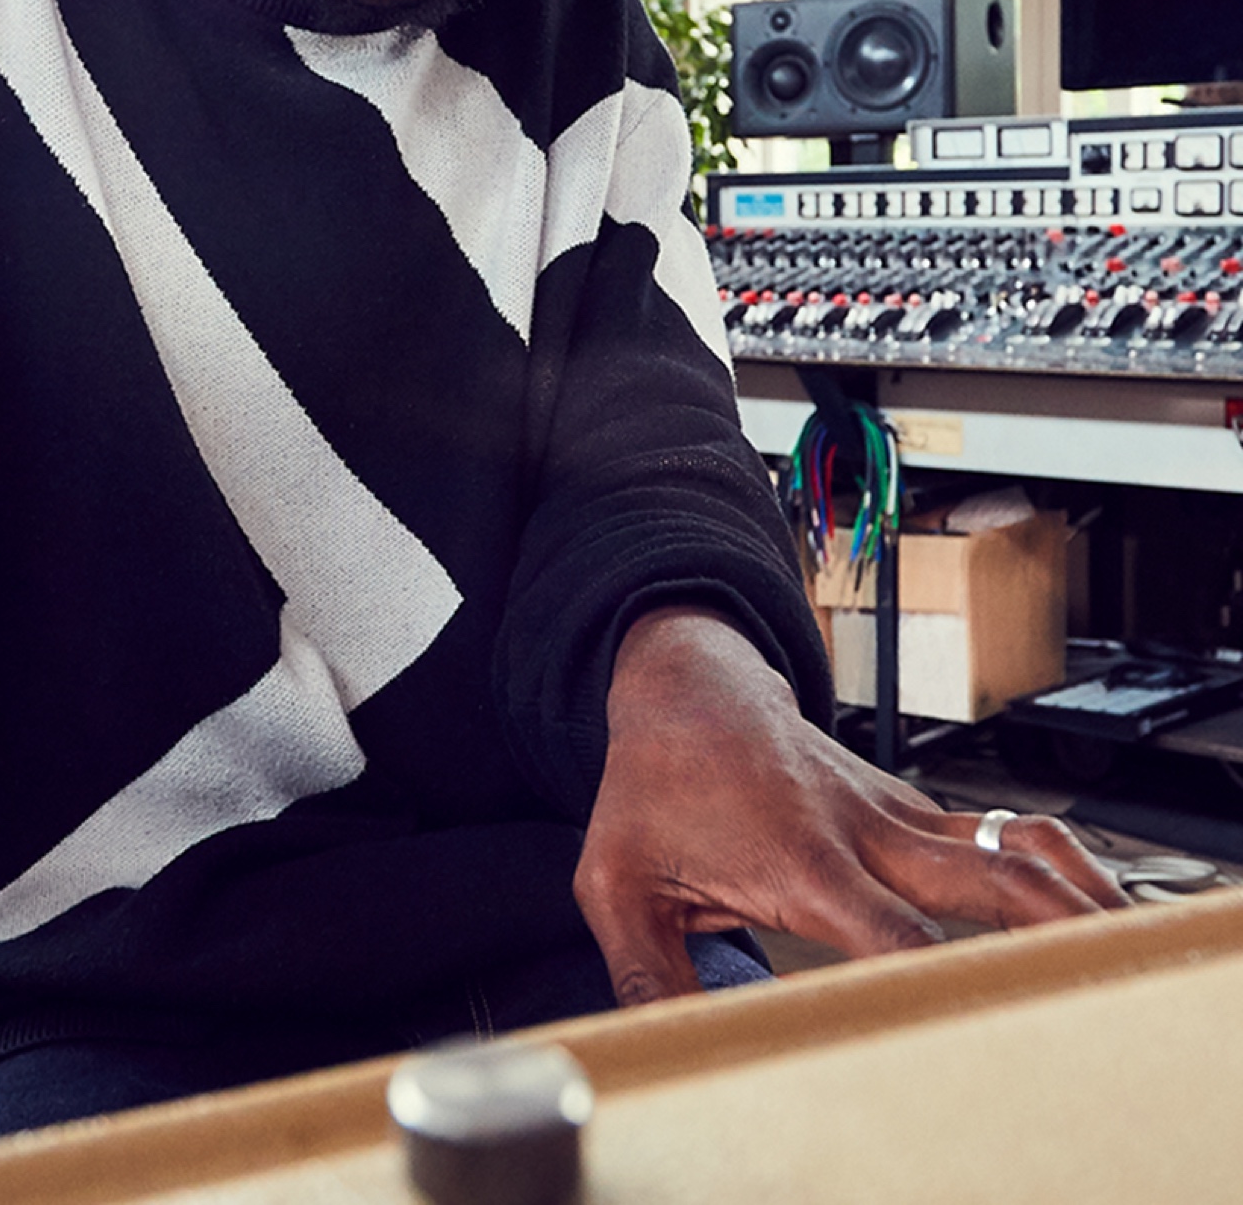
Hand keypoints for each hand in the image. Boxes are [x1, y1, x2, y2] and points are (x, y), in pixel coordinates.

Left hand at [573, 606, 1129, 1006]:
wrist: (686, 688)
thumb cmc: (652, 783)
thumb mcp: (617, 884)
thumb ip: (650, 974)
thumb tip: (671, 1049)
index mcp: (804, 860)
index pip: (893, 938)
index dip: (935, 986)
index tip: (970, 1030)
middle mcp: (867, 833)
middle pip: (988, 880)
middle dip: (1050, 925)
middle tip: (1099, 968)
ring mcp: (897, 815)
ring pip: (1009, 844)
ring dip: (1072, 888)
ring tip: (1121, 933)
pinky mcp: (910, 811)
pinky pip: (994, 837)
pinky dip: (1047, 868)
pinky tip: (1082, 905)